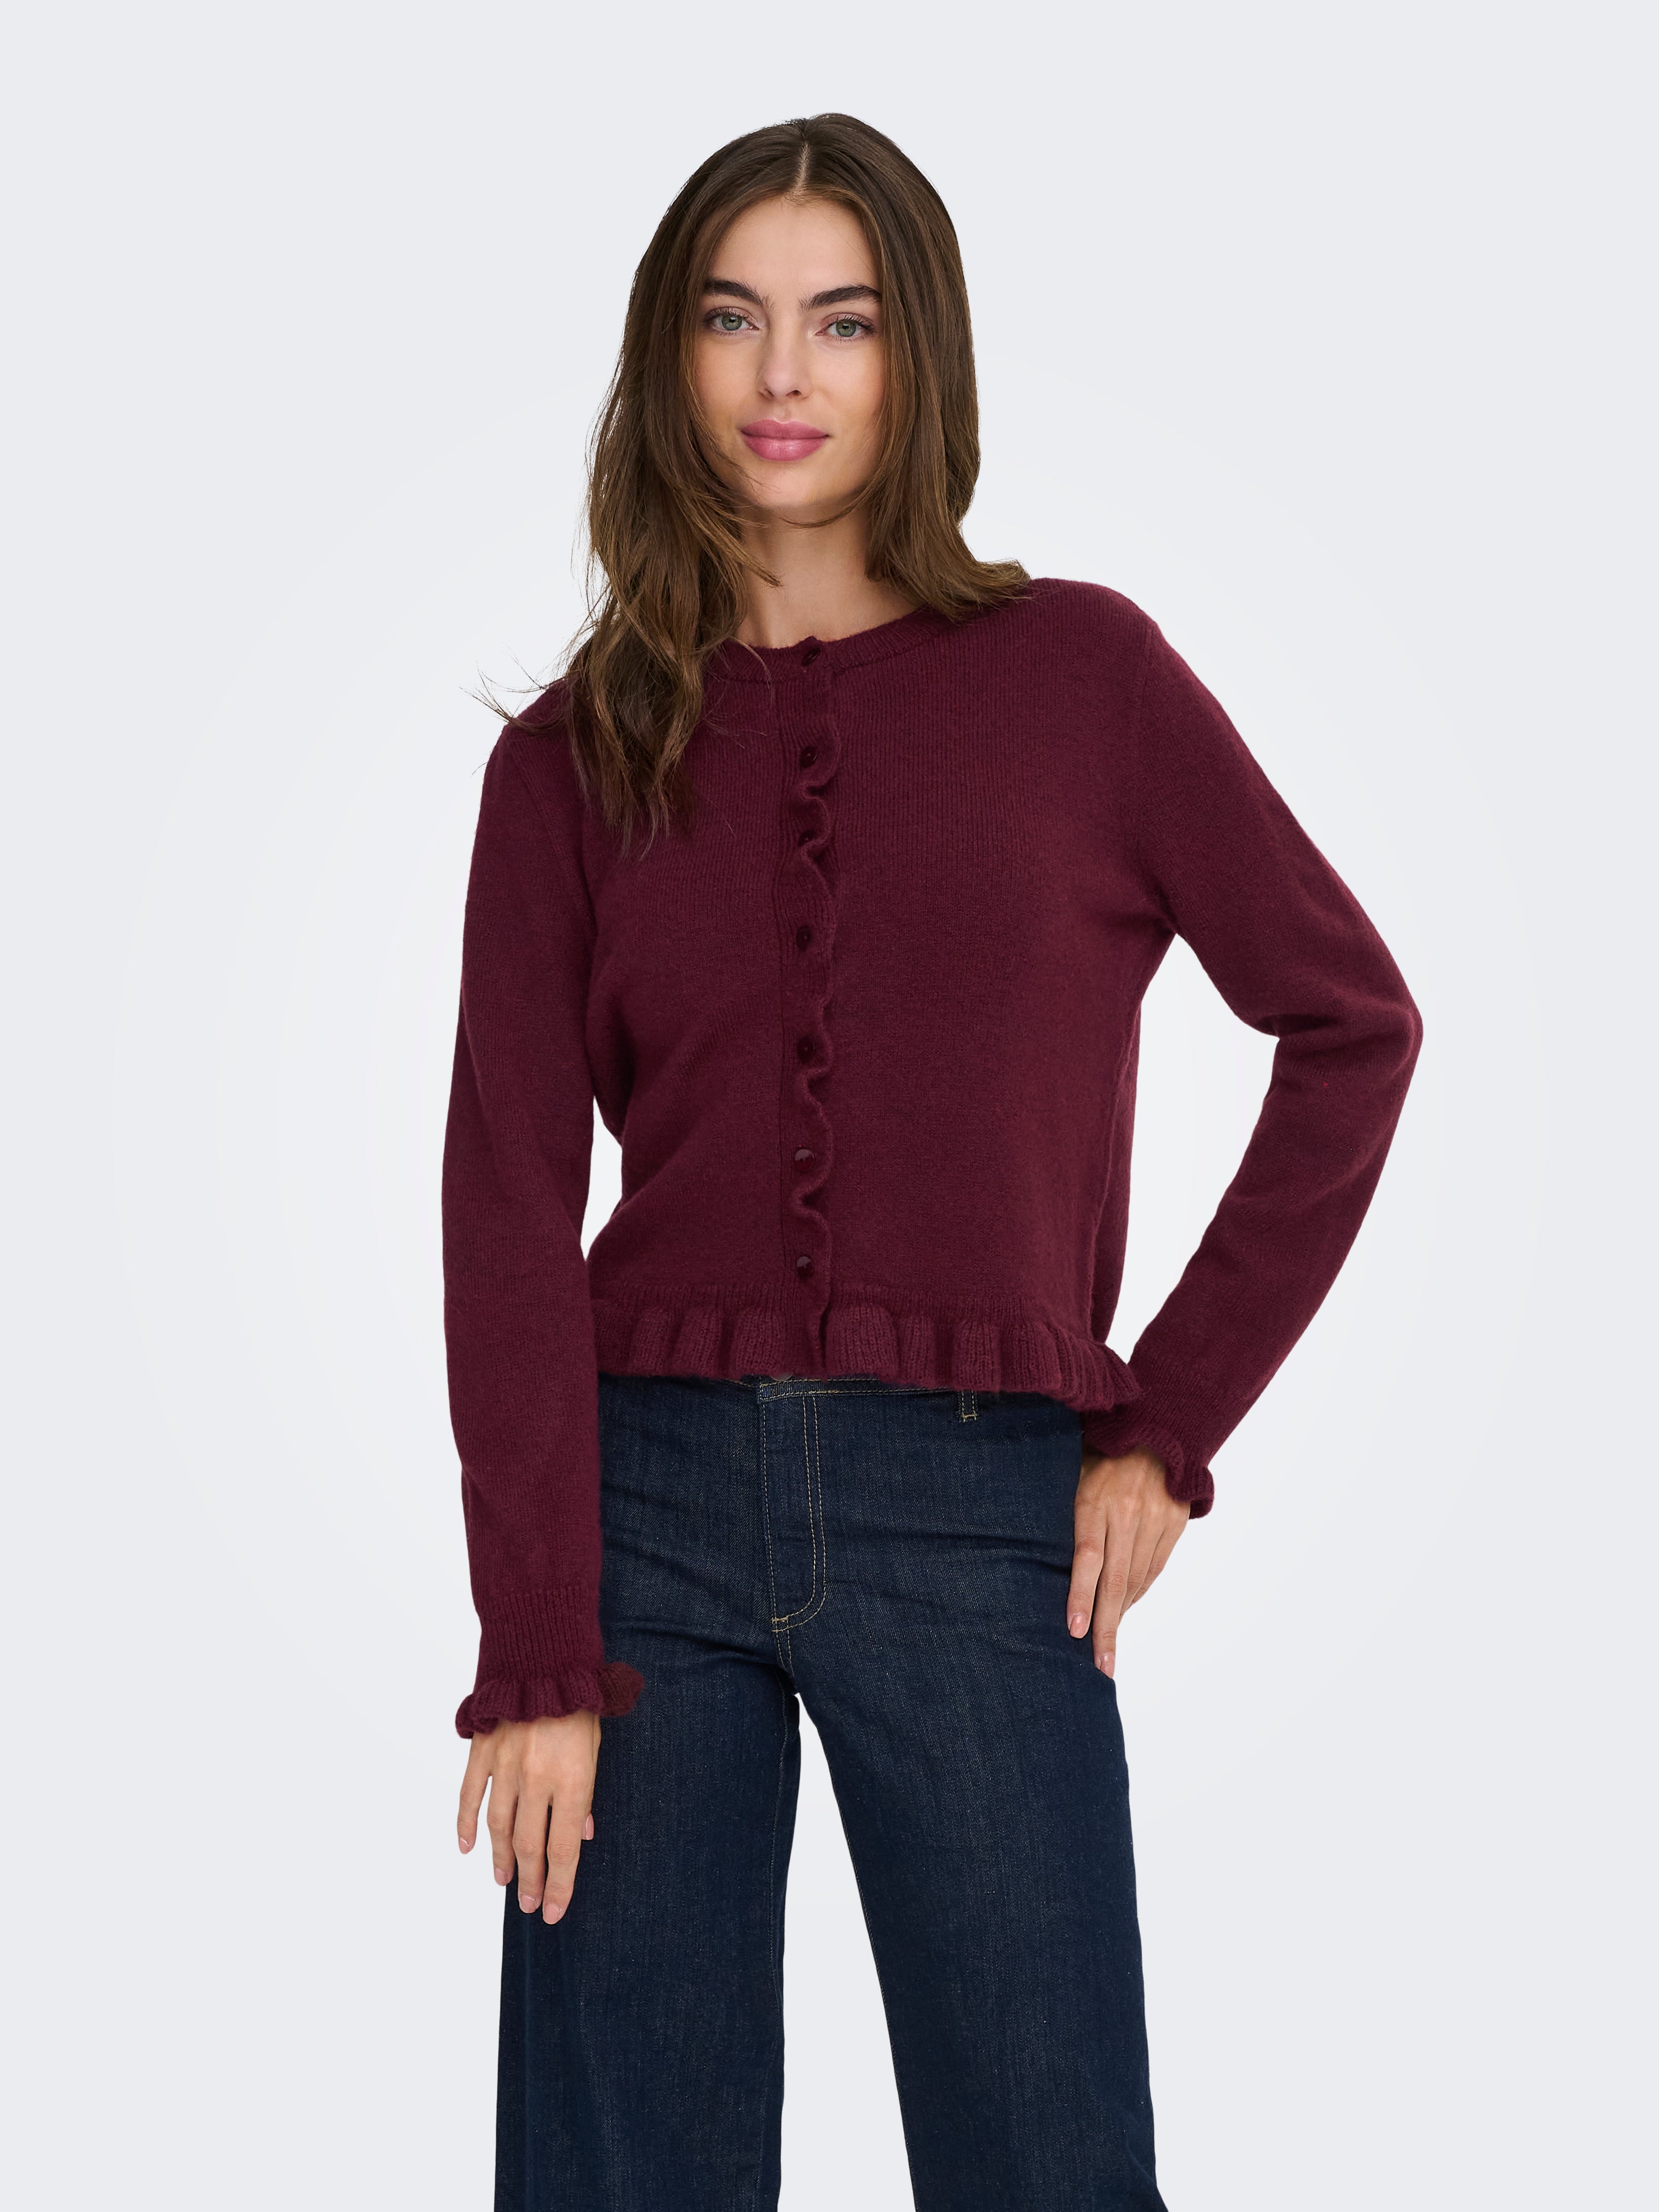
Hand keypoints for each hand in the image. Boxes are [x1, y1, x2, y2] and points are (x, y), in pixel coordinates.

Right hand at [458, 1710, 600, 1923]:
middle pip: (529, 1844)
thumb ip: (587, 1793)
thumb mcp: (595, 1745)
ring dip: (500, 1858)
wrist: (543, 1655)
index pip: (564, 1847)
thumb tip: (583, 1834)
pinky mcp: (483, 1751)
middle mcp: (537, 1778)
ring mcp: (506, 1765)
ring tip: (504, 1881)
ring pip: (498, 1825)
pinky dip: (467, 1823)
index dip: (559, 1884)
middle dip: (531, 1879)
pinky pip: (470, 1795)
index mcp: (572, 1779)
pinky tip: (468, 1847)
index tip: (554, 1911)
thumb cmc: (578, 1700)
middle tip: (530, 1904)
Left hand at [1068, 1446, 1189, 1677]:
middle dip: (1106, 1627)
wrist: (1154, 1430)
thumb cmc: (1097, 1454)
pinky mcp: (1175, 1523)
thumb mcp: (1071, 1473)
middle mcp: (1128, 1512)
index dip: (1080, 1595)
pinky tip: (1126, 1608)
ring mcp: (1156, 1519)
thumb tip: (1037, 1558)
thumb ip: (1061, 1513)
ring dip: (1122, 1614)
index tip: (1074, 1630)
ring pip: (1138, 1579)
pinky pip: (1155, 1568)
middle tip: (1100, 1666)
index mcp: (1095, 1498)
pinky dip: (1139, 1592)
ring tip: (1108, 1646)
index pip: (1087, 1557)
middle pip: (1116, 1580)